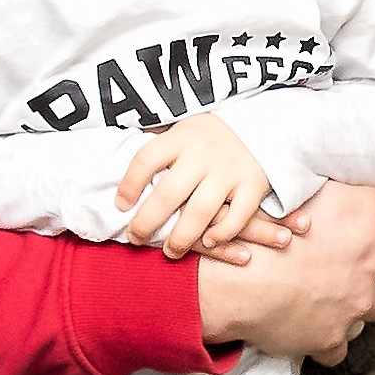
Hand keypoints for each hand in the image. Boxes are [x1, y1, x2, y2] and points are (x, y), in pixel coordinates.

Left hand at [118, 110, 278, 255]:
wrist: (260, 124)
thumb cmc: (207, 138)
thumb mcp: (181, 132)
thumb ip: (158, 152)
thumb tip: (114, 173)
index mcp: (181, 137)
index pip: (146, 160)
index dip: (129, 186)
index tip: (121, 207)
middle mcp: (203, 153)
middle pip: (169, 193)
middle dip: (147, 222)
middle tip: (136, 238)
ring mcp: (230, 169)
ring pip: (201, 211)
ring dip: (181, 237)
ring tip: (170, 251)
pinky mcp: (254, 184)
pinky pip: (237, 216)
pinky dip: (222, 234)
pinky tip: (207, 242)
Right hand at [197, 179, 374, 357]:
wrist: (232, 280)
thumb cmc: (262, 226)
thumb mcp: (306, 188)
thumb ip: (341, 190)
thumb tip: (353, 188)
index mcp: (372, 216)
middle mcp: (374, 260)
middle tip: (355, 254)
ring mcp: (358, 303)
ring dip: (364, 296)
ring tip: (333, 288)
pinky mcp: (335, 337)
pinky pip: (343, 341)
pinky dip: (331, 334)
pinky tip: (311, 321)